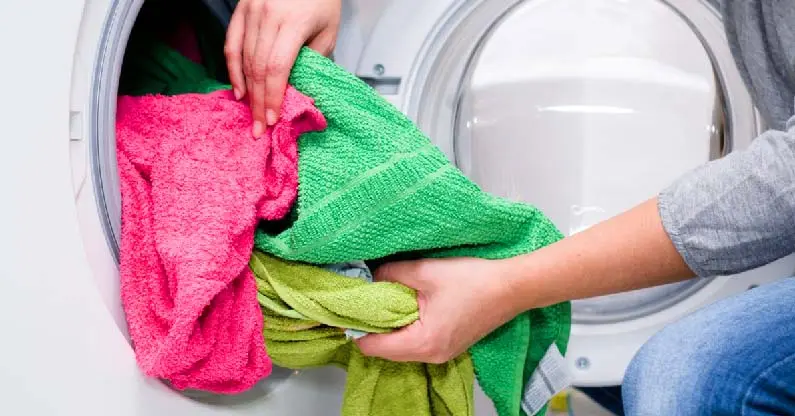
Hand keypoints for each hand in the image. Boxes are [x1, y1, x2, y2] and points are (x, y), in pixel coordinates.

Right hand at [225, 0, 341, 136]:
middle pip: (258, 67)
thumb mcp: (328, 29)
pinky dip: (232, 68)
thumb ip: (313, 59)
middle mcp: (268, 15)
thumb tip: (299, 92)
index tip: (272, 119)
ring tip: (250, 113)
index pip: (277, 67)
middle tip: (258, 127)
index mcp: (294, 22)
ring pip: (243, 58)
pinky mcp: (241, 9)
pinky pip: (232, 42)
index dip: (272, 96)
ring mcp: (251, 10)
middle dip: (258, 101)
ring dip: (247, 89)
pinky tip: (239, 89)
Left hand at [355, 257, 521, 363]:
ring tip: (385, 296)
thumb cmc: (473, 280)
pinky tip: (407, 303)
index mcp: (422, 343)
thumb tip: (369, 276)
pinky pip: (416, 341)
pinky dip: (407, 325)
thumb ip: (390, 274)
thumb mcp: (424, 271)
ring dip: (391, 324)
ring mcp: (441, 353)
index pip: (372, 347)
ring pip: (400, 345)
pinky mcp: (449, 345)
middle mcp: (430, 356)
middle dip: (373, 324)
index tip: (350, 304)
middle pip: (385, 349)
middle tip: (366, 296)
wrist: (512, 286)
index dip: (358, 325)